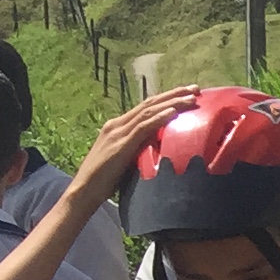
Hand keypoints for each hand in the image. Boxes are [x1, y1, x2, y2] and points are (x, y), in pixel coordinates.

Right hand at [65, 88, 198, 216]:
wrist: (84, 190)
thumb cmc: (105, 181)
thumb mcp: (127, 160)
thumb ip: (140, 149)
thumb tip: (159, 148)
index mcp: (117, 127)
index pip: (145, 108)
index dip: (166, 100)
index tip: (187, 94)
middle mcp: (117, 125)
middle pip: (149, 104)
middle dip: (174, 95)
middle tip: (196, 88)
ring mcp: (117, 132)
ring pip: (149, 111)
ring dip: (172, 103)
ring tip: (192, 97)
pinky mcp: (121, 144)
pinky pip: (143, 127)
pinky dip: (159, 118)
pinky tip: (174, 112)